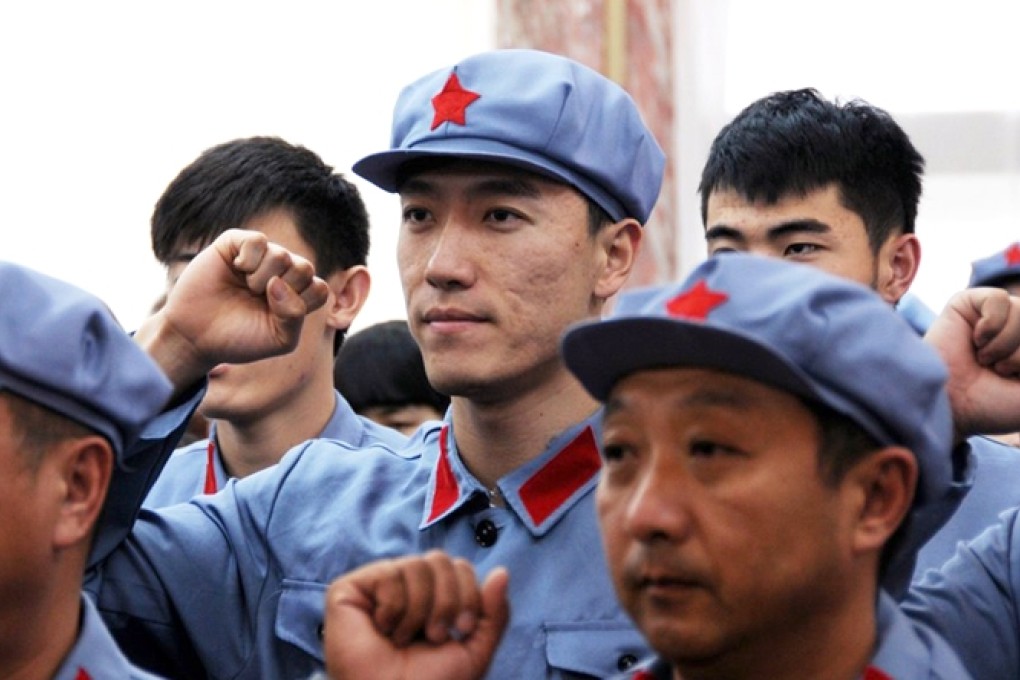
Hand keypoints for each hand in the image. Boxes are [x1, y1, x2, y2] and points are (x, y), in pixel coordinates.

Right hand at [135, 229, 329, 391]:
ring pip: (282, 255)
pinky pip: (257, 241)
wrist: (196, 337)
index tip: (276, 317)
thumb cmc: (240, 339)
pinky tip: (237, 270)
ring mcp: (261, 257)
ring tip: (246, 288)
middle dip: (283, 291)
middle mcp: (282, 272)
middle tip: (259, 301)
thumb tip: (279, 282)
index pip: (319, 289)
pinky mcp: (236, 244)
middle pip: (305, 268)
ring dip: (261, 279)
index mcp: (296, 294)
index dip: (300, 304)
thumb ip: (294, 316)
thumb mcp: (279, 339)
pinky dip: (248, 259)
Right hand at [323, 551, 509, 679]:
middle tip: (434, 636)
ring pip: (415, 565)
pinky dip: (392, 608)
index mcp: (433, 598)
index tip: (460, 631)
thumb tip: (502, 571)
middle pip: (440, 559)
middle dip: (446, 601)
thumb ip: (493, 613)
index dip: (467, 595)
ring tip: (404, 639)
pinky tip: (382, 629)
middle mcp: (406, 587)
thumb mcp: (474, 651)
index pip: (459, 566)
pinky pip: (388, 574)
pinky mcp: (350, 589)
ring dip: (418, 610)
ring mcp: (378, 586)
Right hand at [925, 287, 1019, 439]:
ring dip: (1005, 344)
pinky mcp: (967, 304)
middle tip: (1000, 371)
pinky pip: (999, 299)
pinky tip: (976, 341)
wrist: (951, 408)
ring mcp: (993, 315)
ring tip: (985, 359)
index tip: (1017, 377)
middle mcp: (1014, 328)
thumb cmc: (994, 404)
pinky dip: (991, 325)